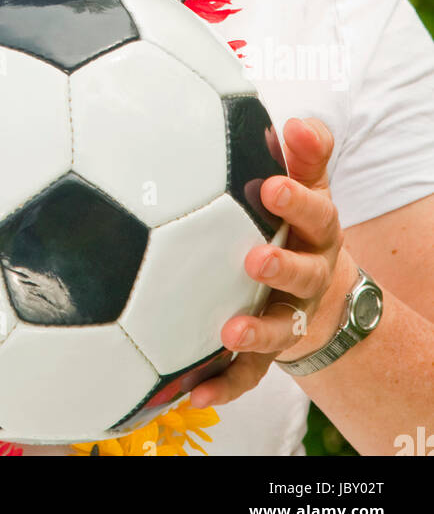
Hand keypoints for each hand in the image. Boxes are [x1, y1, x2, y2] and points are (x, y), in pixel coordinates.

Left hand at [190, 116, 355, 407]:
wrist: (317, 294)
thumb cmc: (294, 223)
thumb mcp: (306, 185)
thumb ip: (304, 153)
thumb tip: (297, 121)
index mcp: (315, 232)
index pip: (315, 212)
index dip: (296, 200)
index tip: (270, 184)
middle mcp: (308, 276)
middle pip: (303, 273)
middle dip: (282, 266)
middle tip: (254, 258)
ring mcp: (290, 316)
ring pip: (279, 328)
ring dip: (256, 330)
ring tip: (230, 331)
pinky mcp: (270, 353)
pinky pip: (249, 374)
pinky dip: (224, 385)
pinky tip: (195, 391)